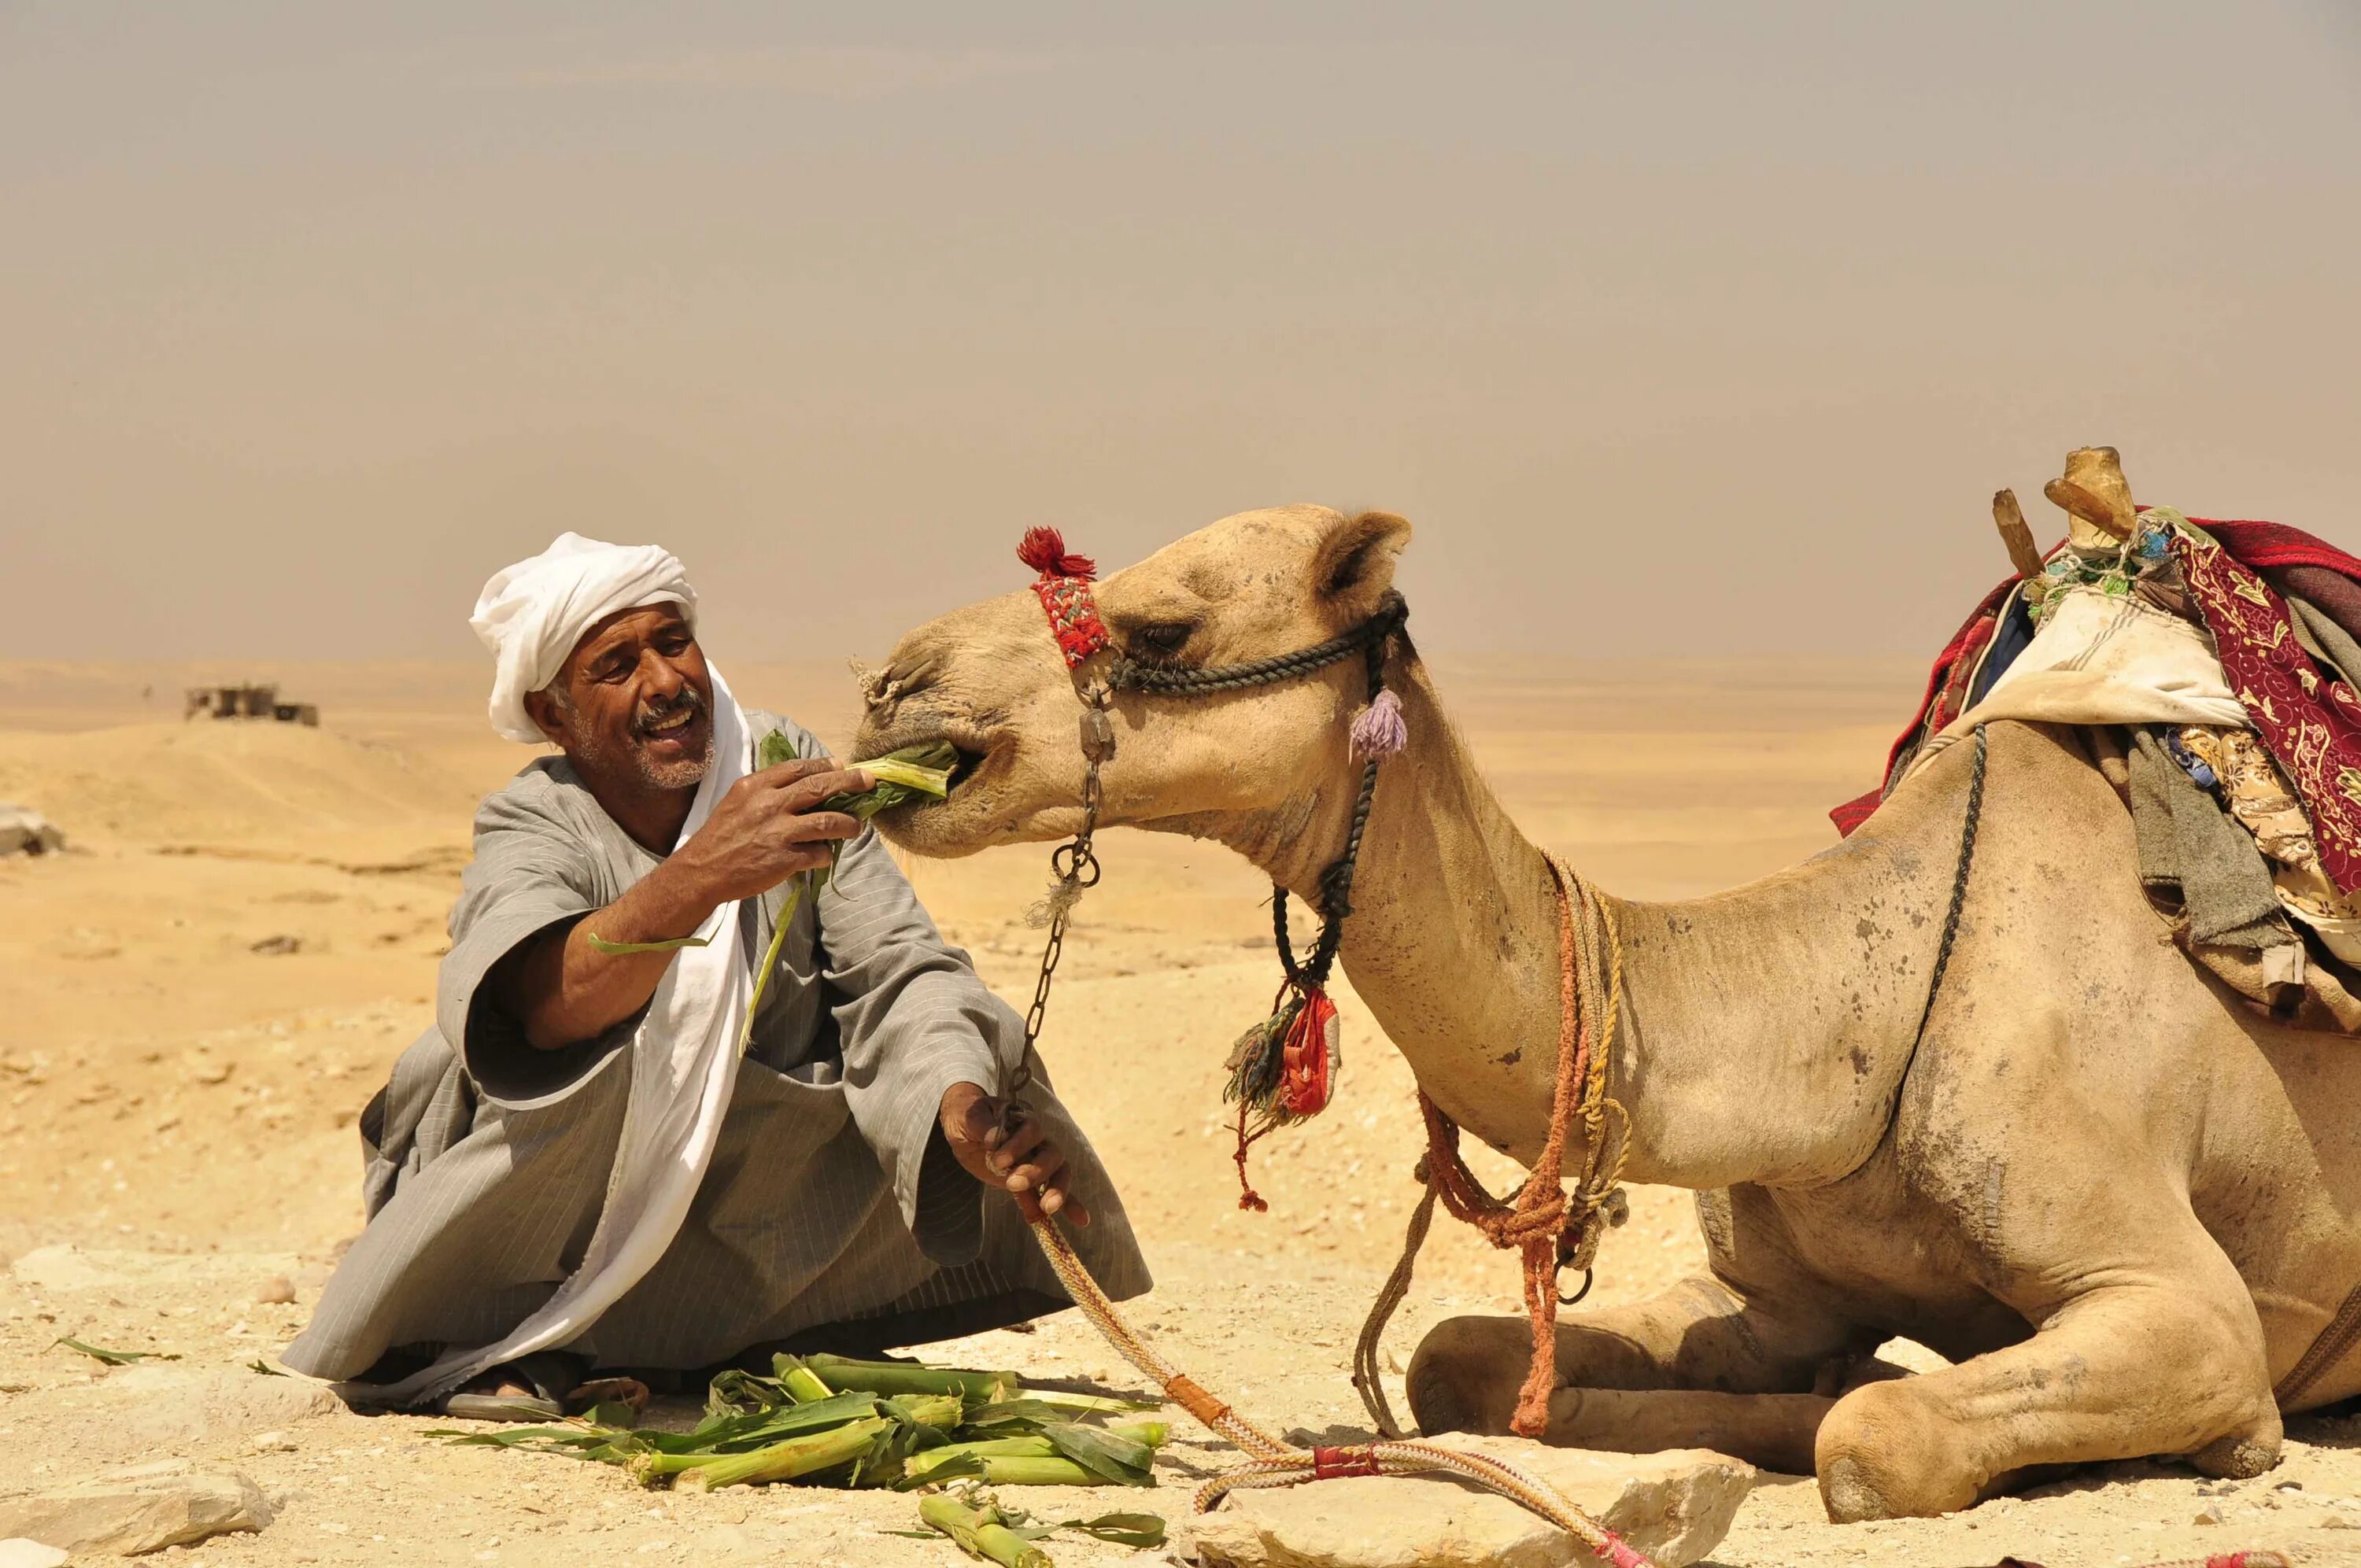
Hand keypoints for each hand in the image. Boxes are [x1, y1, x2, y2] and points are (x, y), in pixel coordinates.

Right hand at [671, 757, 871, 905]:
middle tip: (869, 782)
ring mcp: (778, 833)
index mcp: (756, 786)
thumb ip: (767, 789)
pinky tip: (825, 855)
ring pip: (828, 822)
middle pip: (820, 787)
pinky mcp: (784, 859)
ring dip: (849, 824)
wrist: (702, 871)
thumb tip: (803, 782)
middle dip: (850, 782)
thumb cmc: (720, 835)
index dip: (824, 765)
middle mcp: (769, 805)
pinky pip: (818, 853)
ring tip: (857, 827)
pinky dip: (826, 853)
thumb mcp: (737, 800)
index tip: (841, 765)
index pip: (798, 768)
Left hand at [939, 1082, 1088, 1226]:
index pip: (1032, 1130)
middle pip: (1051, 1154)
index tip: (998, 1161)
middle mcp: (1037, 1140)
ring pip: (1059, 1172)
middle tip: (1013, 1184)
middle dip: (1036, 1171)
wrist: (966, 1129)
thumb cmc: (967, 1118)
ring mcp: (1038, 1160)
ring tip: (1047, 1208)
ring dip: (1057, 1190)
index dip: (1018, 1146)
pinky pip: (1055, 1191)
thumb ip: (980, 1124)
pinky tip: (1081, 1220)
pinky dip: (1070, 1205)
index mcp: (1021, 1120)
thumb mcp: (967, 1117)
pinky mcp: (1034, 1181)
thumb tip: (993, 1137)